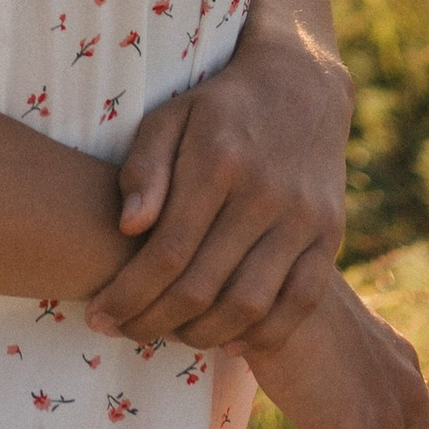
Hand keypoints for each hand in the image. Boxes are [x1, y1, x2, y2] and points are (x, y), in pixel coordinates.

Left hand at [84, 0, 351, 349]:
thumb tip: (129, 226)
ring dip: (201, 335)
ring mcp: (303, 217)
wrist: (301, 86)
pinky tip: (229, 341)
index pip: (166, 252)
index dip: (128, 294)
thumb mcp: (169, 117)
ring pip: (249, 304)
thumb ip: (145, 168)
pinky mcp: (331, 233)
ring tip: (168, 336)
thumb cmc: (217, 108)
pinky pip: (300, 302)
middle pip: (202, 286)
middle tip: (122, 332)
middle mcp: (265, 193)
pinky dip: (264, 333)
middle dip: (153, 321)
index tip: (98, 316)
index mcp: (217, 162)